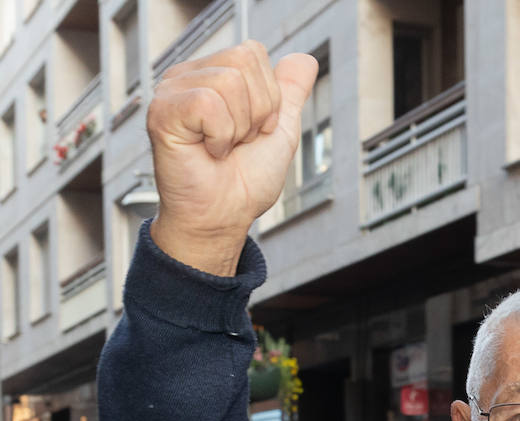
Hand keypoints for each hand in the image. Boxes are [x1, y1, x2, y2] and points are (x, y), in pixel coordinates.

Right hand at [147, 41, 318, 274]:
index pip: (253, 53)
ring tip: (221, 149)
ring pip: (229, 81)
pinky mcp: (162, 111)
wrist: (223, 217)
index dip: (267, 98)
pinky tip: (208, 151)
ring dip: (238, 127)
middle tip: (237, 143)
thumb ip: (290, 93)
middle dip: (256, 112)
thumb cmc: (244, 183)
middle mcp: (189, 76)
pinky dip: (220, 135)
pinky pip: (209, 102)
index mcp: (213, 75)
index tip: (253, 133)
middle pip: (243, 60)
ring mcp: (172, 91)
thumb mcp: (279, 131)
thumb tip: (305, 59)